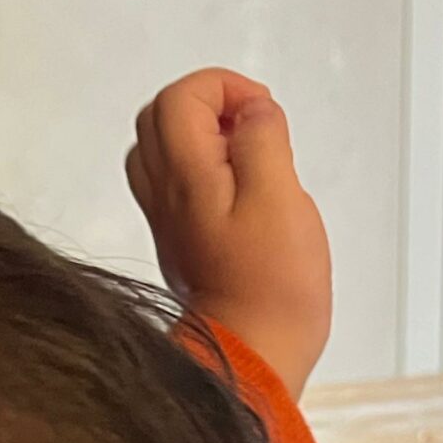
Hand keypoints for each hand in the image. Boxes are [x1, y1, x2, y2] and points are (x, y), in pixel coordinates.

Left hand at [125, 68, 331, 397]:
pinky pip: (176, 188)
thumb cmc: (271, 287)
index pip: (180, 96)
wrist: (253, 355)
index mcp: (184, 175)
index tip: (262, 113)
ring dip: (205, 138)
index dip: (225, 87)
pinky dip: (204, 172)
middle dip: (211, 105)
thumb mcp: (280, 195)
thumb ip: (262, 138)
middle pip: (162, 117)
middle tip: (254, 127)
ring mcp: (169, 222)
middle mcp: (165, 195)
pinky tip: (241, 194)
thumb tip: (252, 111)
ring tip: (249, 158)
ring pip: (163, 152)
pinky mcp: (183, 244)